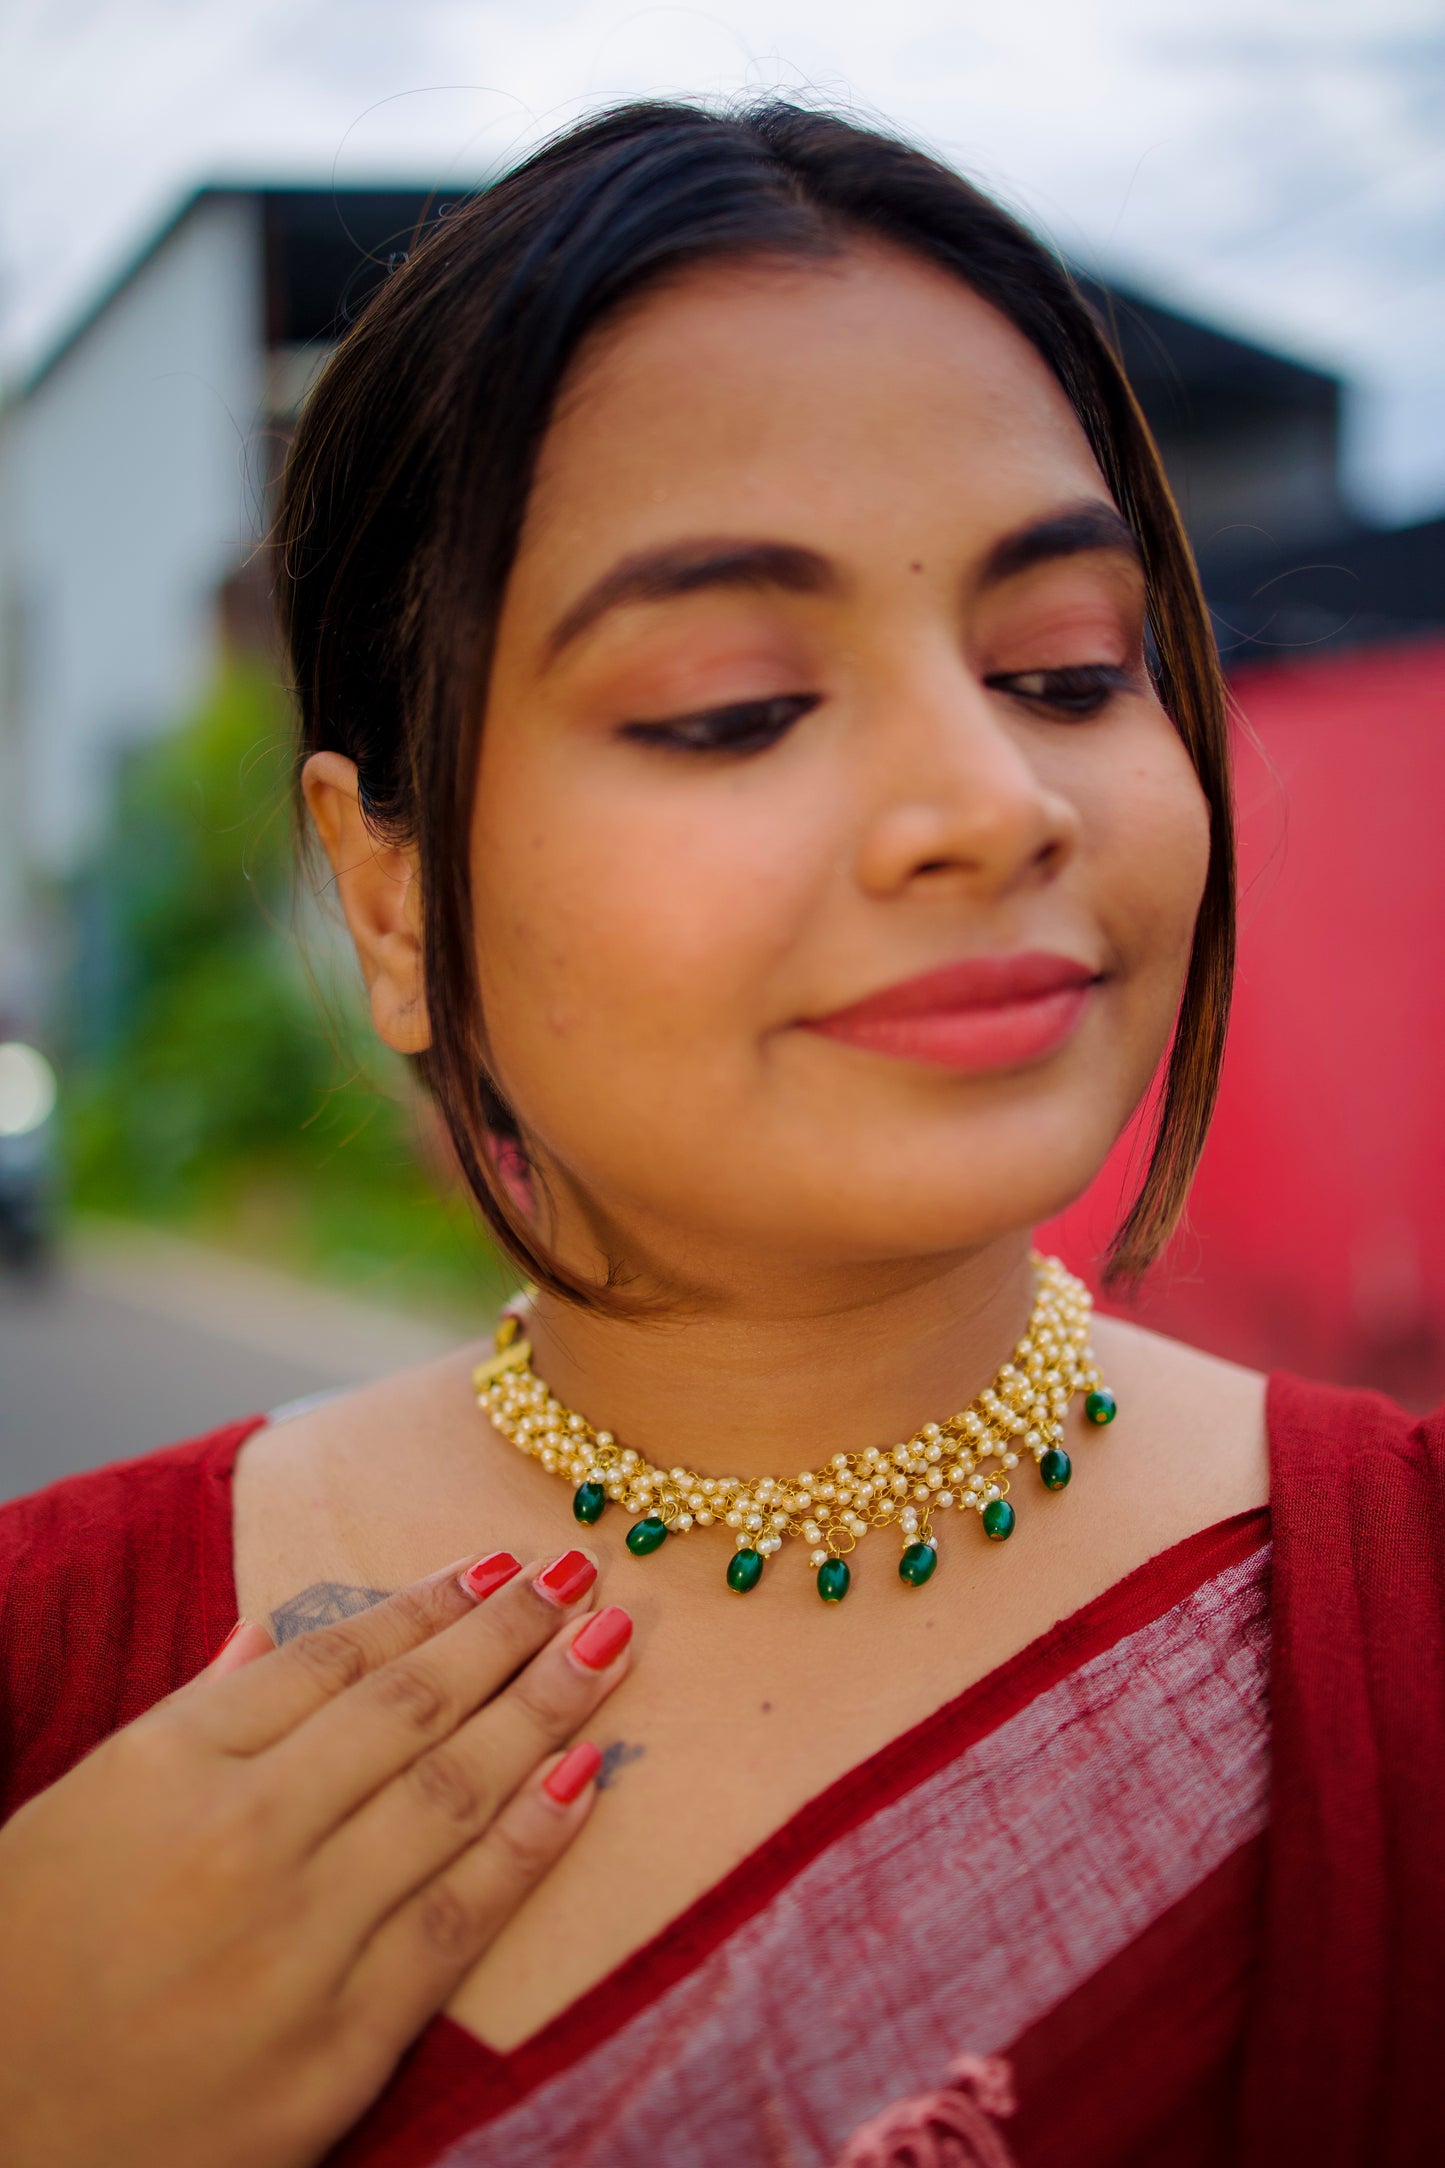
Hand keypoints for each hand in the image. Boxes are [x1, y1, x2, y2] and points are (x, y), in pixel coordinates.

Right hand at [0, 1548, 631, 2167]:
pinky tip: (585, 1781)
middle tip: (581, 1577)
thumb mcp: (78, 1809)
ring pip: (453, 1796)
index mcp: (169, 1766)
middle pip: (410, 1710)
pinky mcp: (337, 2049)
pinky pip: (458, 1925)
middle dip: (508, 1634)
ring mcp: (296, 1946)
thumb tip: (277, 1630)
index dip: (429, 1605)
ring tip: (610, 1646)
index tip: (498, 1566)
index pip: (334, 1656)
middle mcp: (241, 1839)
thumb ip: (194, 1713)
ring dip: (545, 1709)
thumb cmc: (23, 1969)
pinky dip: (531, 1845)